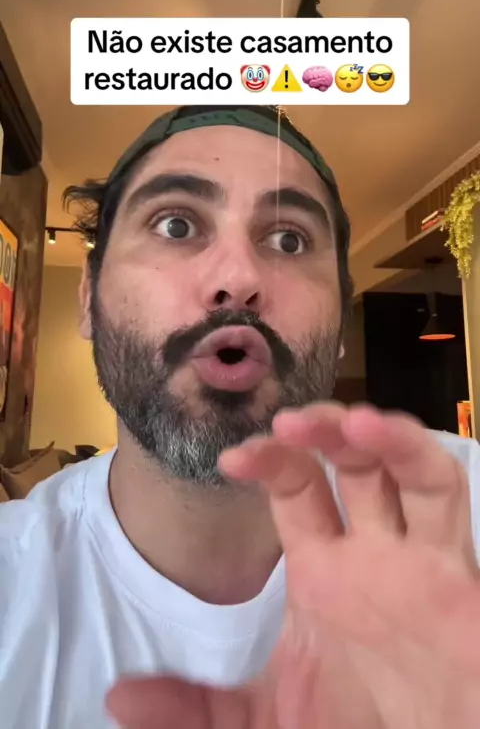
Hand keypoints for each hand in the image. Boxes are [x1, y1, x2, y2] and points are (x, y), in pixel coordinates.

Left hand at [107, 403, 479, 728]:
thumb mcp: (264, 725)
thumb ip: (195, 712)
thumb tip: (119, 695)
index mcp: (324, 570)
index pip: (294, 489)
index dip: (268, 461)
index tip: (232, 458)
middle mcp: (369, 551)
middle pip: (346, 463)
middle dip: (318, 430)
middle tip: (285, 422)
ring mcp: (415, 555)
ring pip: (398, 465)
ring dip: (369, 431)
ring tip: (339, 419)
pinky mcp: (456, 570)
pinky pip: (444, 493)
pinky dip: (416, 455)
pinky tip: (380, 434)